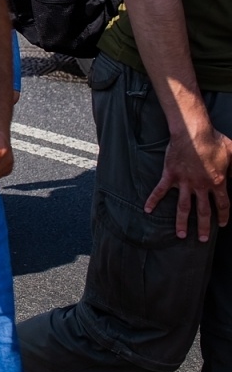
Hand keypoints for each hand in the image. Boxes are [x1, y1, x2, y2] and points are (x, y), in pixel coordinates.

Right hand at [145, 121, 231, 240]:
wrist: (193, 132)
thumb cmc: (214, 140)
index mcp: (218, 182)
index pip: (222, 204)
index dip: (223, 215)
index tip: (222, 224)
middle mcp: (201, 186)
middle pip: (203, 211)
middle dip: (204, 227)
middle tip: (202, 239)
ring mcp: (184, 182)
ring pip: (183, 207)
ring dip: (181, 222)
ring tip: (181, 235)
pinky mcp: (170, 175)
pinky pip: (160, 190)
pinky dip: (153, 200)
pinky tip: (147, 210)